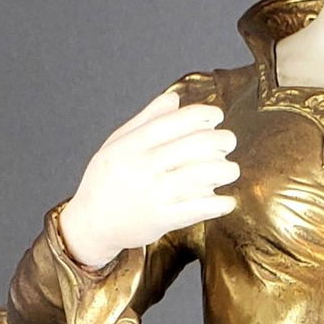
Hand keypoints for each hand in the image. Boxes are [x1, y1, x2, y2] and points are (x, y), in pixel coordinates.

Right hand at [58, 89, 237, 267]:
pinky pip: (196, 209)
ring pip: (199, 176)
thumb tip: (175, 100)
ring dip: (223, 171)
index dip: (199, 115)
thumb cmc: (105, 182)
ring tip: (231, 170)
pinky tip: (227, 201)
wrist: (92, 224)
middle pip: (191, 146)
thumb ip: (146, 120)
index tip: (216, 115)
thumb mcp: (117, 144)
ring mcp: (152, 195)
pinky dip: (217, 204)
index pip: (172, 123)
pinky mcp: (161, 219)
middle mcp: (142, 168)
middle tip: (229, 141)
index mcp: (130, 146)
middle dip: (219, 141)